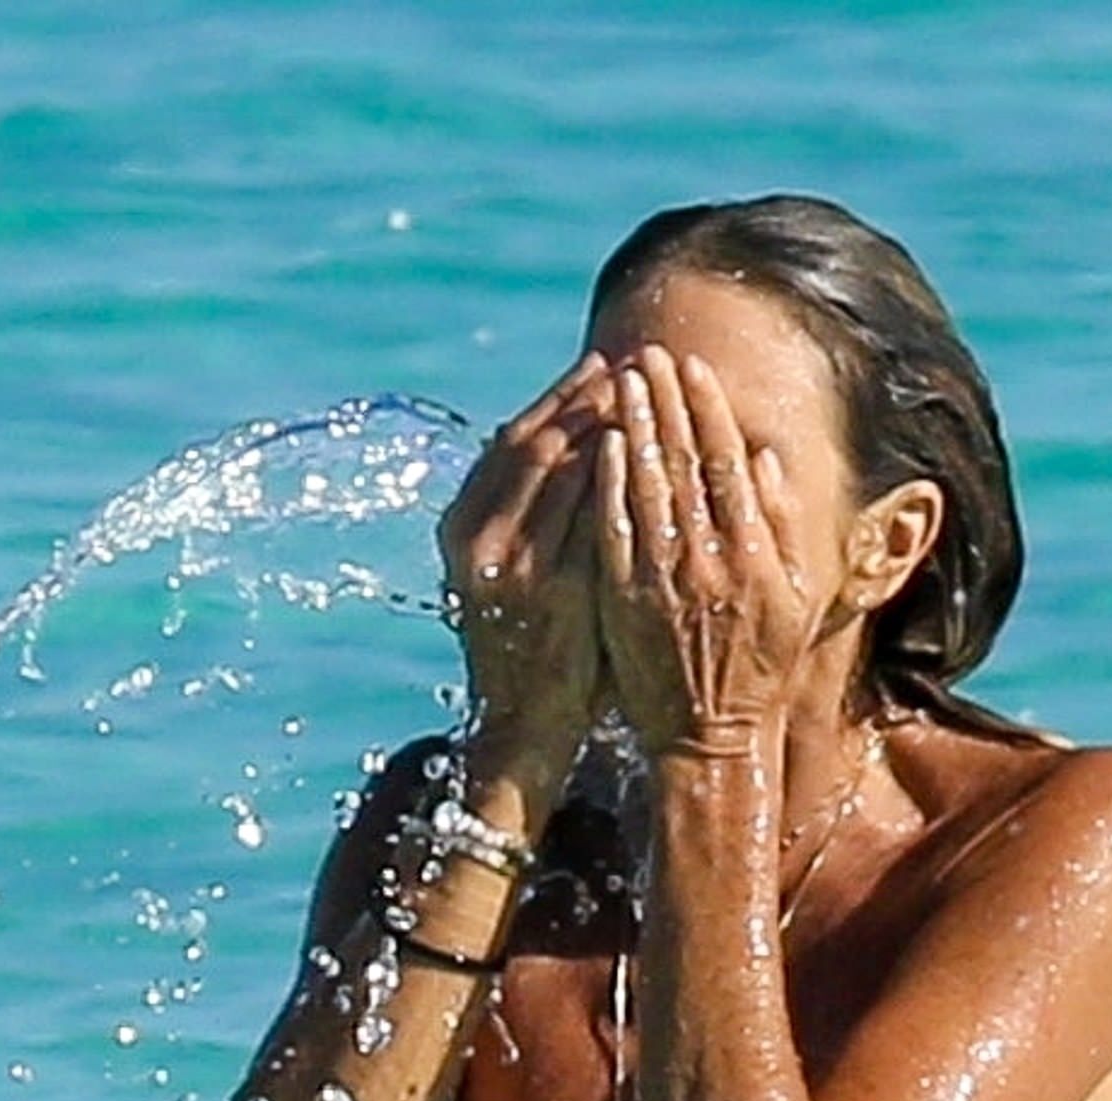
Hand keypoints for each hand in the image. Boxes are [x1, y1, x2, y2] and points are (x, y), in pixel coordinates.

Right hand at [438, 354, 613, 748]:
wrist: (524, 728)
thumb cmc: (535, 650)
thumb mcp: (516, 574)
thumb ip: (532, 518)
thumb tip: (574, 452)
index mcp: (465, 526)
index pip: (515, 439)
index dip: (559, 398)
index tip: (602, 366)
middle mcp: (479, 537)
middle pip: (534, 441)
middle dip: (583, 397)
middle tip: (631, 362)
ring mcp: (511, 563)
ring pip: (557, 469)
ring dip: (601, 423)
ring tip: (645, 391)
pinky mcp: (550, 591)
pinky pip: (585, 515)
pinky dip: (613, 476)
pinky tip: (646, 452)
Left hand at [593, 349, 815, 760]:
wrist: (711, 734)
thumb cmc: (760, 666)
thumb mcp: (796, 596)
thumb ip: (785, 524)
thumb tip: (767, 457)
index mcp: (754, 550)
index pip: (727, 460)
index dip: (709, 409)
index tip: (695, 368)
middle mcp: (710, 557)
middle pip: (682, 460)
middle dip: (664, 400)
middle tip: (649, 353)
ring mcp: (663, 577)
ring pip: (644, 485)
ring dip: (631, 426)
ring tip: (620, 379)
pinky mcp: (624, 598)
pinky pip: (613, 528)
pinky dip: (607, 482)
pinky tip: (599, 443)